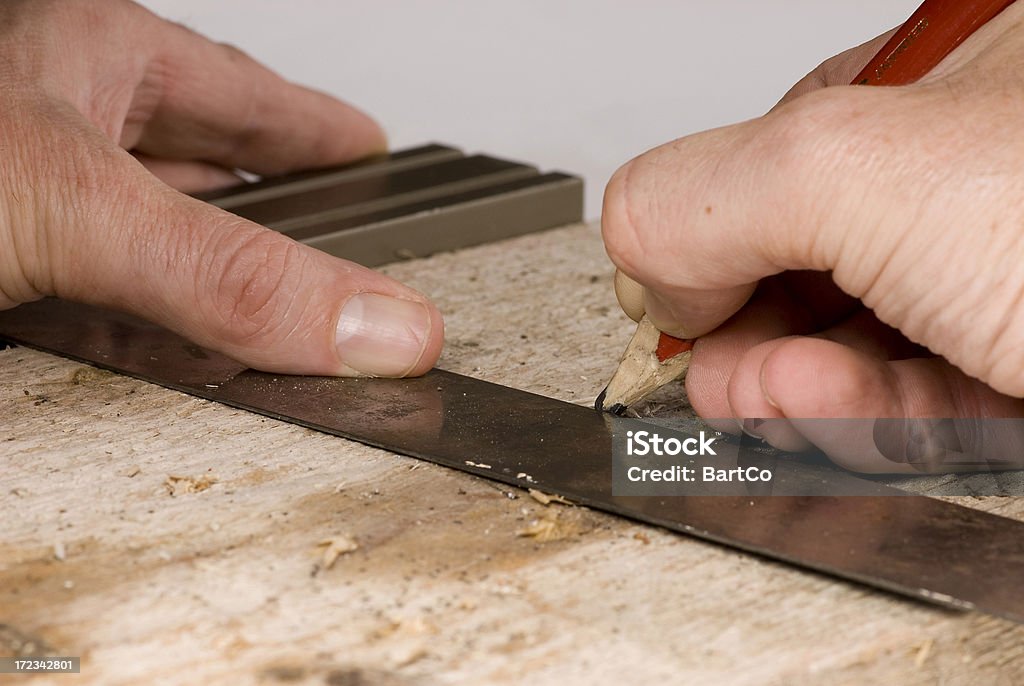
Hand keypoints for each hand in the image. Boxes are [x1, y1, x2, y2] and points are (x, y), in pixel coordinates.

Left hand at [0, 0, 443, 377]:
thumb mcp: (75, 204)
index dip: (315, 125)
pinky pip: (90, 297)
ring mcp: (17, 194)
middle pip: (195, 152)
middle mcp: (52, 117)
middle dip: (269, 192)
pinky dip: (140, 326)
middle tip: (332, 217)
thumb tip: (373, 322)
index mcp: (90, 54)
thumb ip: (224, 272)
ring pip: (143, 225)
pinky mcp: (1, 270)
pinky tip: (159, 342)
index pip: (241, 91)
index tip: (368, 146)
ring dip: (207, 265)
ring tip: (262, 284)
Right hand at [601, 7, 1023, 471]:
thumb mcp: (863, 168)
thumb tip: (643, 259)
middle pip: (804, 257)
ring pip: (852, 345)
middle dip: (741, 321)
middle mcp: (971, 181)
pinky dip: (850, 422)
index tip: (670, 297)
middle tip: (710, 364)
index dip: (706, 229)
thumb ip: (704, 193)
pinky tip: (815, 415)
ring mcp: (996, 285)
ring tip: (765, 398)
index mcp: (943, 84)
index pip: (775, 155)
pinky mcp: (1019, 380)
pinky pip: (911, 407)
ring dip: (786, 385)